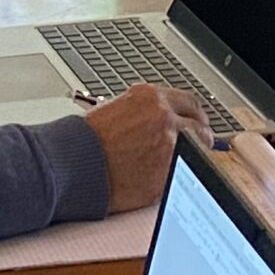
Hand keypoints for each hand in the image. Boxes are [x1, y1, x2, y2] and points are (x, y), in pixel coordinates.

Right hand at [85, 84, 212, 212]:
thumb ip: (148, 113)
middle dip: (201, 136)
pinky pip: (183, 172)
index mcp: (151, 97)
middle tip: (201, 144)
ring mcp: (169, 145)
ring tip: (178, 164)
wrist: (73, 165)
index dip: (196, 114)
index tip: (198, 122)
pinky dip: (178, 175)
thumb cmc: (88, 141)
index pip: (189, 102)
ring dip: (191, 156)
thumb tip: (165, 121)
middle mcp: (164, 117)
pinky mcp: (167, 172)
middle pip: (199, 126)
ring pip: (195, 151)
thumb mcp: (119, 110)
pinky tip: (164, 177)